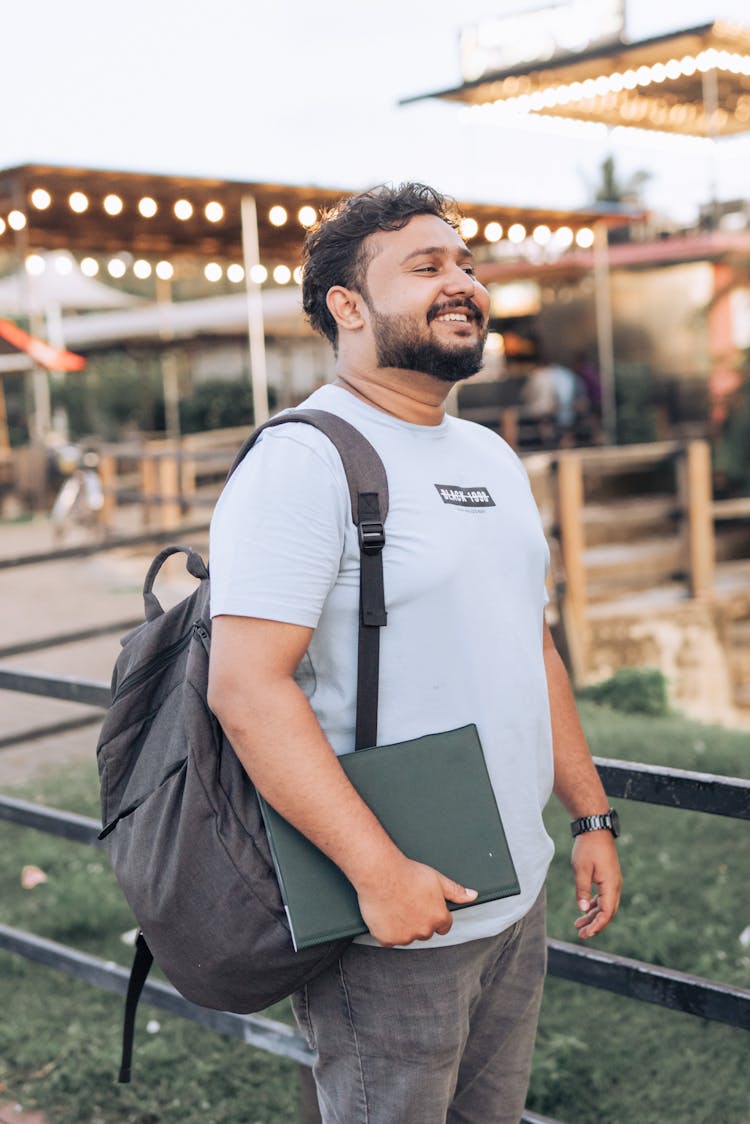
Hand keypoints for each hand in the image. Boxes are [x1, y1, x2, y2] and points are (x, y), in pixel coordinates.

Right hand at [357, 855, 477, 947]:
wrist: (381, 874)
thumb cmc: (407, 874)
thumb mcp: (437, 879)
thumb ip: (456, 891)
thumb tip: (471, 895)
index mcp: (438, 917)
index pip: (443, 925)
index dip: (434, 914)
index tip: (425, 906)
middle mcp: (424, 930)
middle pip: (425, 931)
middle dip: (418, 920)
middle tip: (408, 902)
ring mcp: (405, 937)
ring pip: (407, 935)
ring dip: (403, 926)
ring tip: (395, 905)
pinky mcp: (387, 939)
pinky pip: (388, 939)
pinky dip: (386, 930)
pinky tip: (385, 913)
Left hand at [571, 831, 621, 939]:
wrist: (595, 829)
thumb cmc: (588, 848)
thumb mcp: (581, 870)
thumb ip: (582, 891)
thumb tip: (582, 909)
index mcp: (611, 885)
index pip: (606, 913)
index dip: (597, 926)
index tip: (585, 934)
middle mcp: (615, 885)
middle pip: (608, 912)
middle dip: (595, 924)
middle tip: (581, 933)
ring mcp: (613, 881)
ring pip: (606, 905)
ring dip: (594, 915)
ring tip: (579, 924)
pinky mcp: (609, 877)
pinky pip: (604, 896)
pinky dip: (595, 905)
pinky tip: (585, 909)